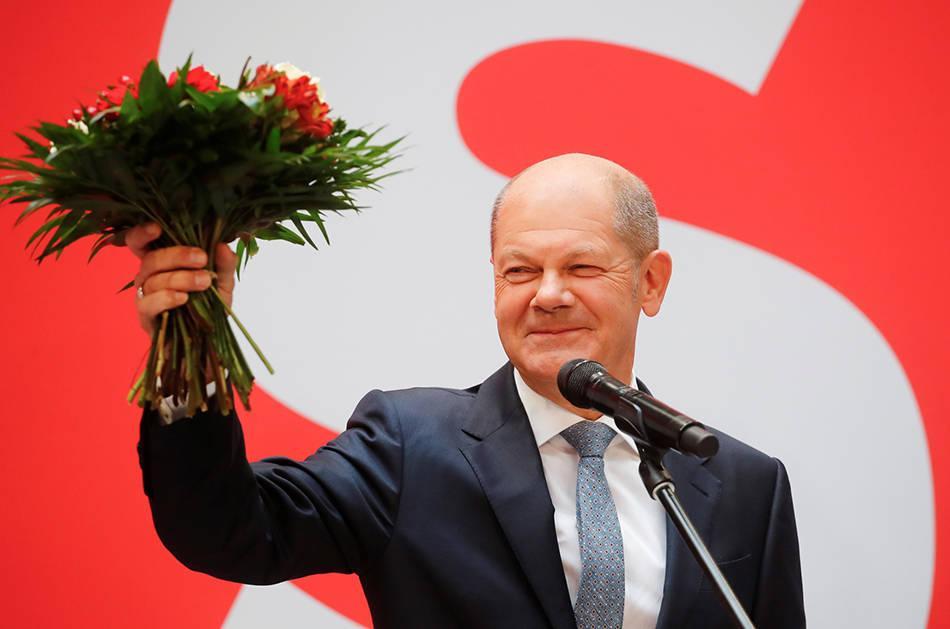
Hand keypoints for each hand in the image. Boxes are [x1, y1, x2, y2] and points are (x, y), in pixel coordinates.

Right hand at [113, 222, 237, 337]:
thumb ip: (223, 265)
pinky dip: (166, 298)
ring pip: (153, 280)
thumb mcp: (222, 284)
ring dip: (180, 278)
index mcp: (162, 263)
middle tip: (202, 258)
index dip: (142, 233)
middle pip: (150, 259)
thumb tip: (223, 245)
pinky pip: (148, 304)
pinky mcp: (145, 318)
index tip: (157, 227)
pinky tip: (184, 298)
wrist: (207, 342)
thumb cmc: (209, 308)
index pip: (141, 243)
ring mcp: (144, 297)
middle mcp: (148, 277)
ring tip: (204, 282)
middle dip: (177, 255)